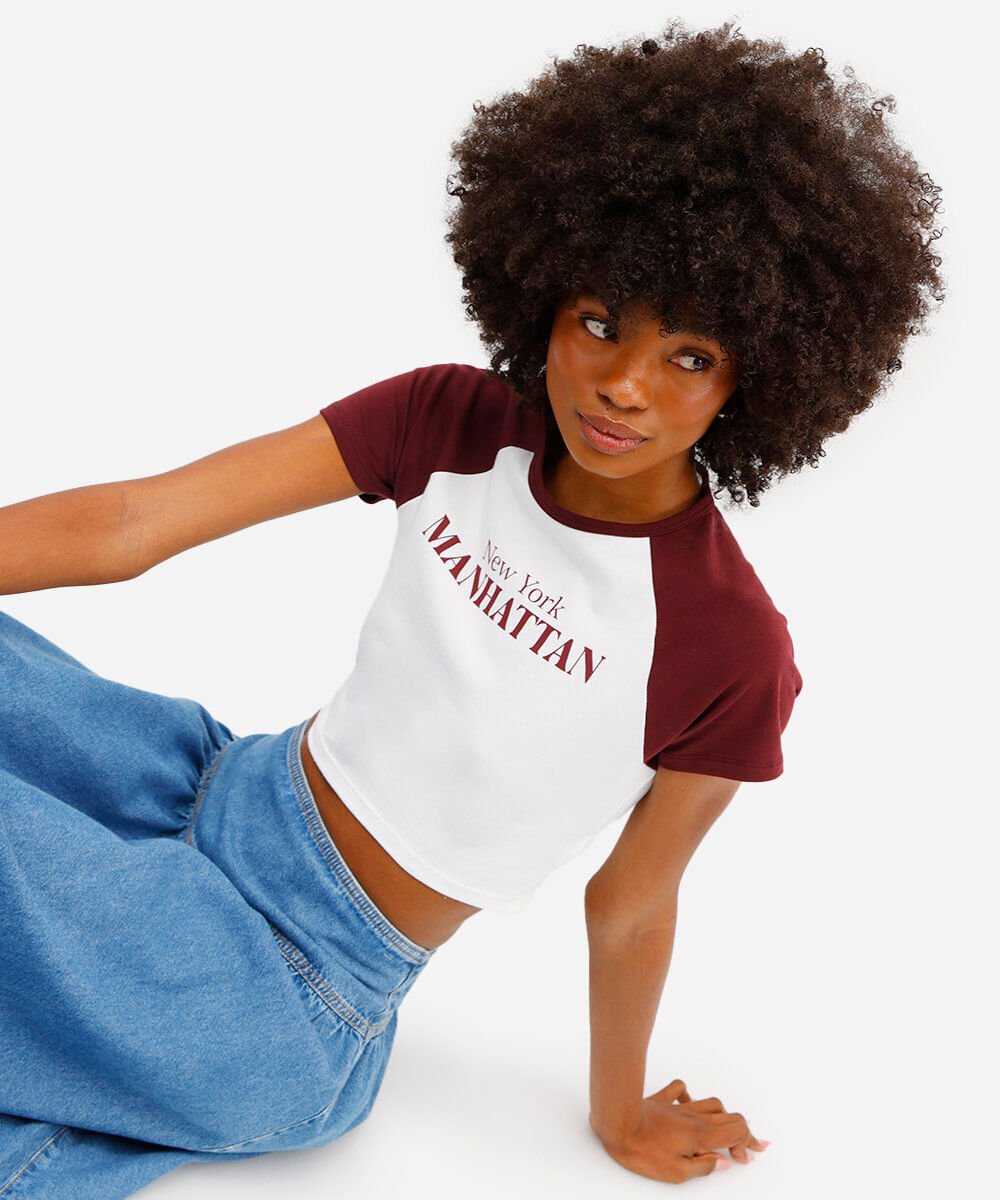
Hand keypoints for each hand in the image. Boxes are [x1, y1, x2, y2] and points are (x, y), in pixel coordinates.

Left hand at [593, 1079, 769, 1182]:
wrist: (617, 1123)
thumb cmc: (643, 1152)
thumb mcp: (676, 1173)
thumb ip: (704, 1167)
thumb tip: (724, 1162)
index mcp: (700, 1136)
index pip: (736, 1133)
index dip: (747, 1145)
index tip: (743, 1159)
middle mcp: (694, 1118)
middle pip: (730, 1117)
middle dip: (746, 1132)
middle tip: (753, 1145)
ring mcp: (678, 1107)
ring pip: (712, 1103)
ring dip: (725, 1115)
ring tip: (728, 1127)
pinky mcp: (661, 1100)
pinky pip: (681, 1090)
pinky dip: (691, 1097)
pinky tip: (690, 1106)